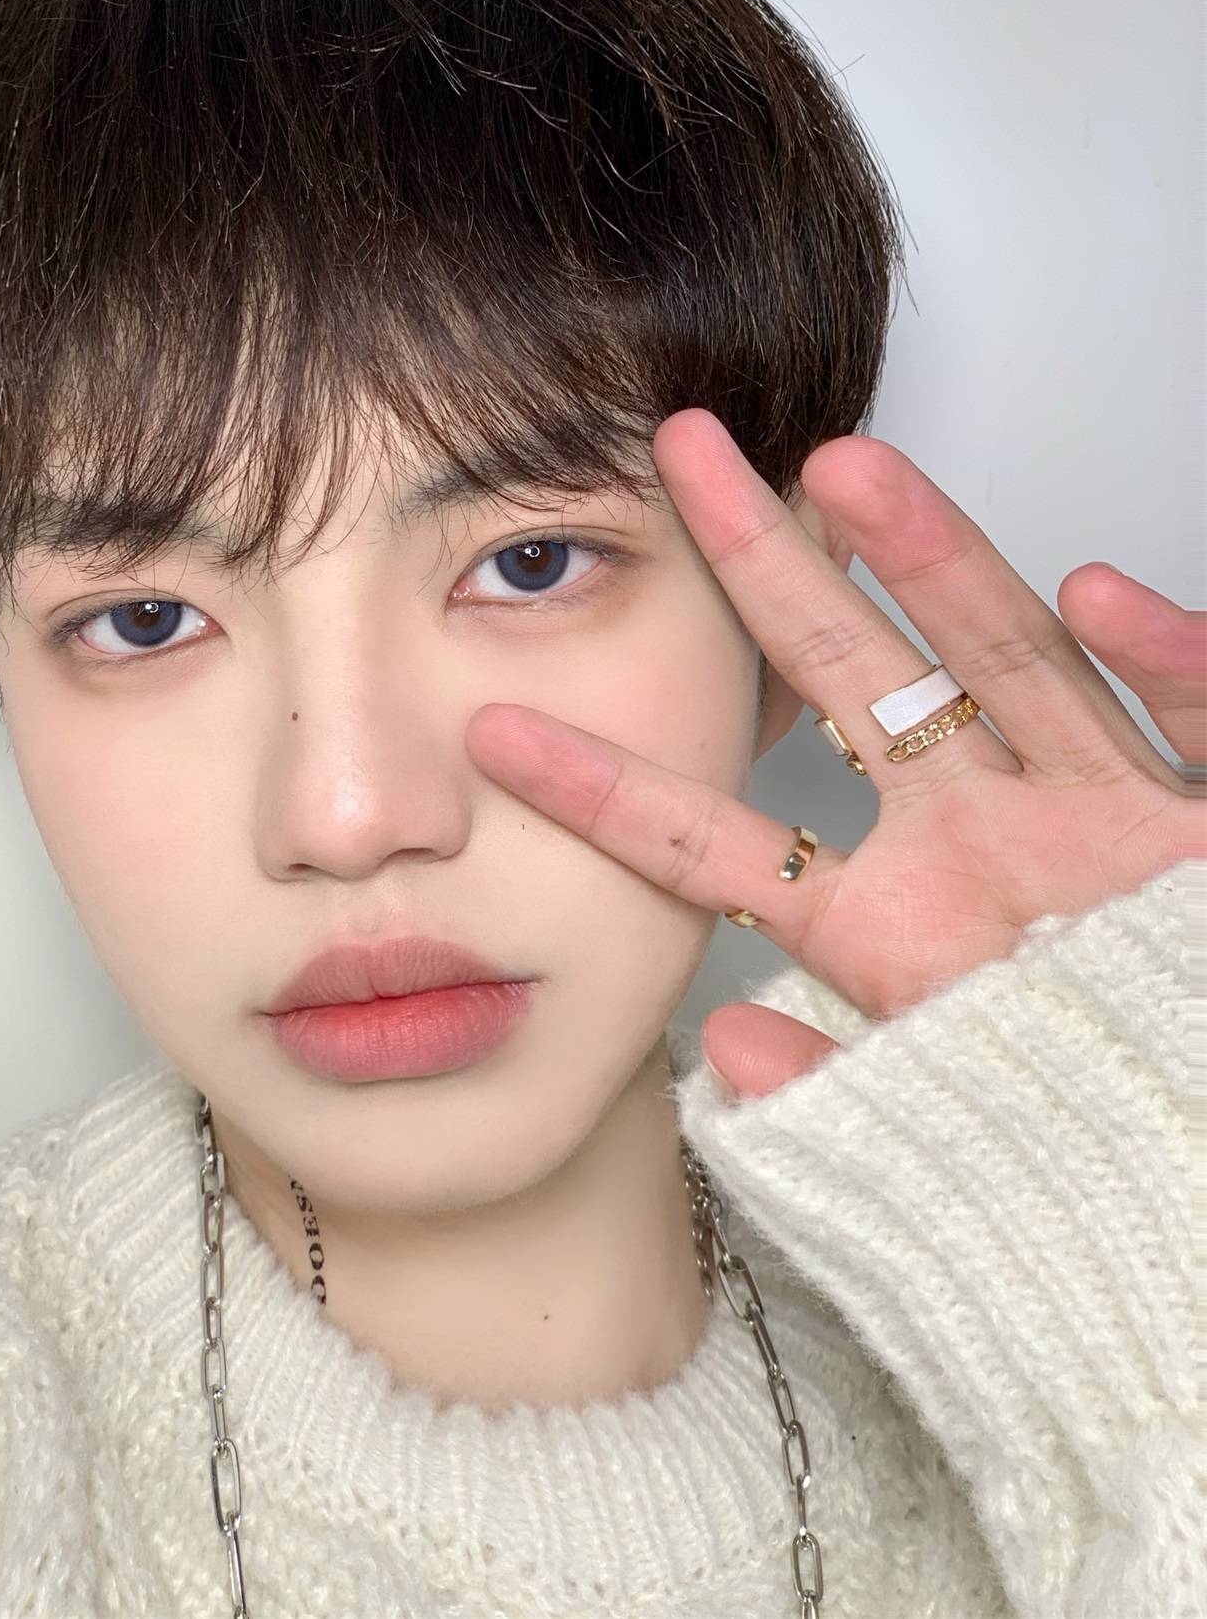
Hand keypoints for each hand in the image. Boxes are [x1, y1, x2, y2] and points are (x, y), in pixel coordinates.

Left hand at [465, 411, 1202, 1097]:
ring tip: (848, 469)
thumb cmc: (1095, 1153)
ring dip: (936, 561)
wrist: (1197, 1173)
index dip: (614, 791)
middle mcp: (979, 841)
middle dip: (768, 569)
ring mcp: (1095, 816)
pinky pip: (1193, 725)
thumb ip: (836, 1086)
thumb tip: (718, 1041)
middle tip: (679, 458)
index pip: (726, 844)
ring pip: (1009, 658)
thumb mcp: (943, 1123)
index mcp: (892, 924)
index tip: (495, 737)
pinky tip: (1094, 591)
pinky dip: (1160, 660)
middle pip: (858, 679)